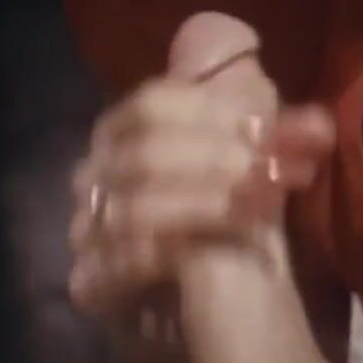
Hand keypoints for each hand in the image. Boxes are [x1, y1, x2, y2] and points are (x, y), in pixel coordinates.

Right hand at [67, 77, 334, 317]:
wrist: (218, 298)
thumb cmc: (231, 211)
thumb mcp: (251, 152)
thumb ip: (259, 108)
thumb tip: (266, 65)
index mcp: (126, 129)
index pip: (153, 102)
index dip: (212, 113)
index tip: (266, 127)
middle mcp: (97, 174)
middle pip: (145, 153)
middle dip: (219, 160)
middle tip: (274, 172)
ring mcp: (89, 230)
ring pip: (132, 209)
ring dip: (206, 206)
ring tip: (263, 211)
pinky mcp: (93, 284)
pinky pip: (121, 266)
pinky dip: (174, 254)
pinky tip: (215, 252)